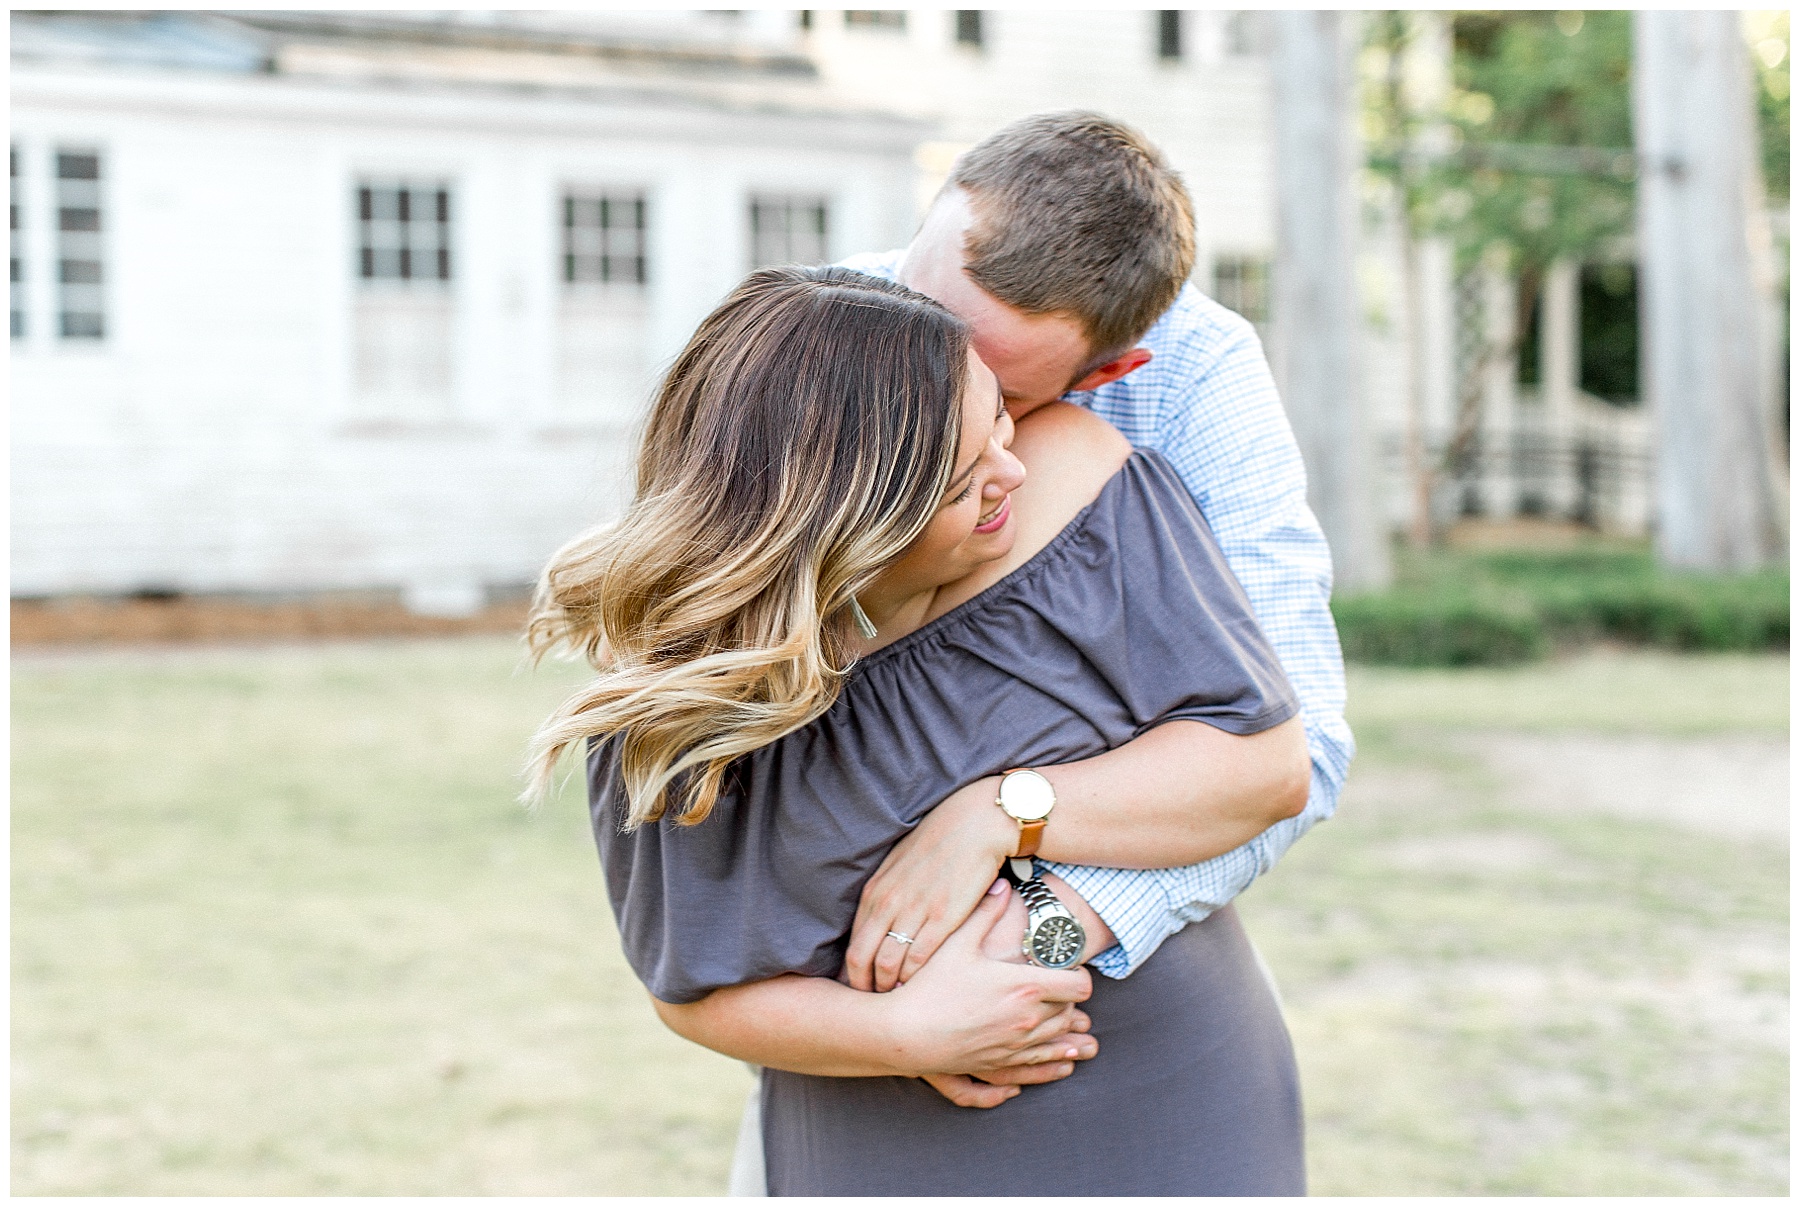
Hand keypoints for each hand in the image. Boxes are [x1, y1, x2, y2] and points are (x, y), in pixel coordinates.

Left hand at [847, 775, 1014, 991]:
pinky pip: (919, 958)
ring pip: (889, 965)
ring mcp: (914, 911)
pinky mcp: (942, 917)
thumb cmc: (939, 843)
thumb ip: (884, 894)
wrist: (975, 824)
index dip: (855, 974)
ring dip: (890, 988)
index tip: (864, 990)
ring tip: (898, 1003)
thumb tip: (877, 923)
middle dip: (865, 989)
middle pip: (862, 960)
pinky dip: (915, 978)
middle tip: (876, 1006)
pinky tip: (921, 989)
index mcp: (875, 892)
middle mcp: (887, 903)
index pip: (853, 945)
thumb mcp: (899, 865)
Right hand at [882, 879, 1095, 1083]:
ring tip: (1078, 1031)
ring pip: (1059, 1041)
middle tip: (1062, 990)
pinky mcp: (1001, 1063)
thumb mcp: (958, 943)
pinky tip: (1062, 1065)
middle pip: (1070, 1012)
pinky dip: (1055, 1064)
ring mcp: (1015, 1045)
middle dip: (1071, 1002)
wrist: (905, 1033)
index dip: (1080, 976)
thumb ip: (985, 913)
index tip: (1071, 969)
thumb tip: (1001, 884)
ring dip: (1068, 1034)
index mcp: (1025, 987)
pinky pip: (1040, 1066)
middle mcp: (1028, 1019)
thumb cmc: (930, 986)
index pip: (1079, 985)